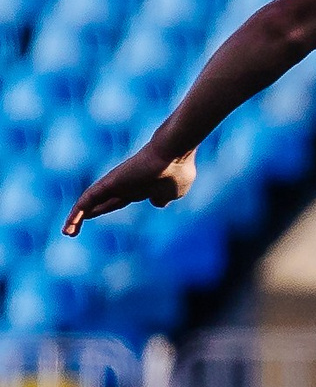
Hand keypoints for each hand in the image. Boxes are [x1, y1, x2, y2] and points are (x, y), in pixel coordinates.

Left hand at [64, 143, 195, 234]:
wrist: (173, 154)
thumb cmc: (177, 172)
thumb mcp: (175, 192)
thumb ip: (165, 197)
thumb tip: (157, 203)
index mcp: (142, 188)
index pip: (122, 199)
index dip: (113, 207)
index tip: (104, 215)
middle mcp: (126, 185)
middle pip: (104, 201)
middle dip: (94, 211)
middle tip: (79, 221)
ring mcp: (115, 184)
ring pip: (91, 202)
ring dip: (78, 217)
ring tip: (67, 232)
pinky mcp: (107, 184)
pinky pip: (86, 201)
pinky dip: (76, 215)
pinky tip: (68, 228)